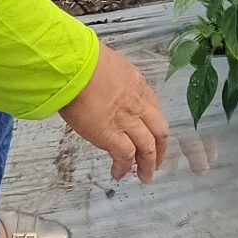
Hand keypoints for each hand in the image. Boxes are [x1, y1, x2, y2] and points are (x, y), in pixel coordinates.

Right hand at [60, 42, 170, 181]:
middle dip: (161, 148)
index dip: (155, 124)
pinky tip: (119, 174)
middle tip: (158, 161)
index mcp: (138, 85)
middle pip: (159, 130)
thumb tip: (103, 84)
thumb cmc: (83, 61)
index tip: (154, 133)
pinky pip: (124, 156)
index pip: (154, 107)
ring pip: (147, 147)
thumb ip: (112, 78)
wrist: (75, 67)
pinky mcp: (111, 136)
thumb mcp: (107, 64)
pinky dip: (124, 167)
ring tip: (145, 176)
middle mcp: (138, 104)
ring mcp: (127, 121)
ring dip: (148, 164)